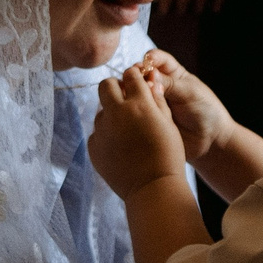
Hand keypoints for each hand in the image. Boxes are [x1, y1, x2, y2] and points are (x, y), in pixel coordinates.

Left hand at [88, 65, 185, 199]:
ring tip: (127, 133)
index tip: (137, 84)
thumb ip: (157, 100)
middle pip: (106, 85)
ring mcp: (102, 130)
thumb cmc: (168, 155)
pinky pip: (97, 134)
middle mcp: (116, 113)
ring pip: (101, 112)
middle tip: (125, 100)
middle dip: (115, 88)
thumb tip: (150, 83)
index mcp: (139, 103)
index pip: (130, 75)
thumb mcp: (169, 124)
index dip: (134, 77)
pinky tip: (121, 149)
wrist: (153, 188)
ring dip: (111, 115)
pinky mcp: (93, 147)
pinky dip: (106, 136)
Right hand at [131, 49, 234, 161]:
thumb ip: (170, 84)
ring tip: (134, 95)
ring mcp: (153, 102)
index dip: (149, 59)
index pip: (157, 59)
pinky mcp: (148, 118)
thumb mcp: (190, 93)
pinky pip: (136, 109)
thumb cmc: (206, 111)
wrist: (210, 140)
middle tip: (136, 80)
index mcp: (173, 74)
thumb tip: (149, 76)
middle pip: (142, 73)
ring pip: (136, 91)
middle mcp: (160, 86)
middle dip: (137, 74)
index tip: (146, 63)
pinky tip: (132, 109)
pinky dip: (132, 106)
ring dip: (132, 91)